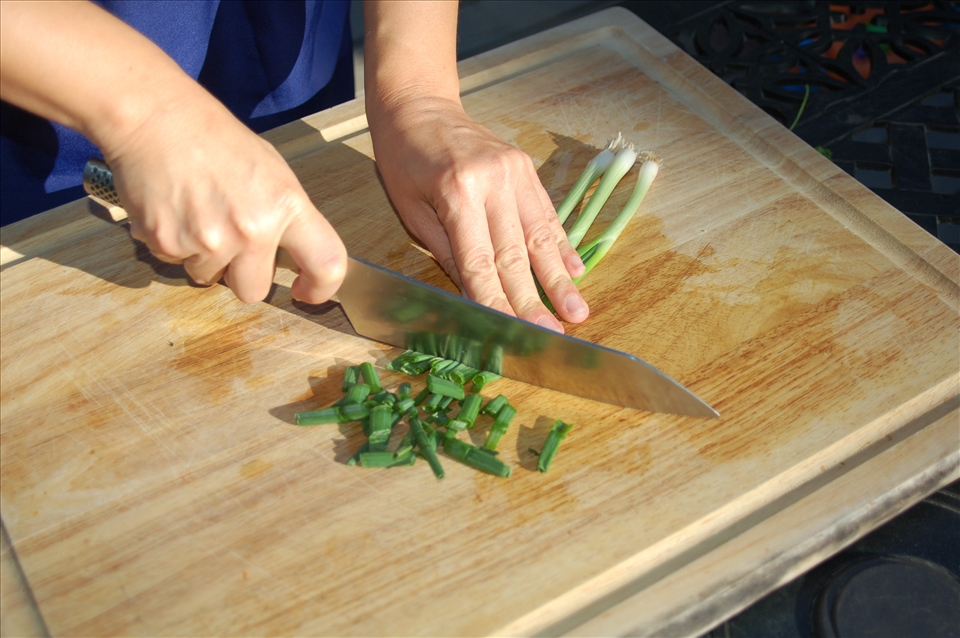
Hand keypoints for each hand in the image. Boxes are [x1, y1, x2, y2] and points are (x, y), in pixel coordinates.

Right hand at [0, 1, 345, 304]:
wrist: (153, 117)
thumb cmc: (213, 138)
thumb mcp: (270, 170)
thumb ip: (286, 215)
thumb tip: (297, 253)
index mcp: (286, 205)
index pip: (327, 263)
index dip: (321, 287)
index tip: (306, 291)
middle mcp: (252, 228)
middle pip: (254, 291)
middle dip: (242, 275)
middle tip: (229, 242)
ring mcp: (209, 240)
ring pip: (208, 277)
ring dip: (203, 256)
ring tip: (196, 212)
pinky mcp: (167, 243)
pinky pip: (175, 263)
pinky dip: (174, 244)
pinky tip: (174, 209)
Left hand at [368, 96, 588, 331]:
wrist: (418, 104)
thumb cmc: (404, 160)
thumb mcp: (413, 211)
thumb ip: (449, 253)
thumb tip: (477, 299)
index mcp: (457, 193)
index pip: (481, 262)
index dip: (498, 301)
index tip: (514, 333)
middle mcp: (493, 181)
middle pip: (516, 254)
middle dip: (534, 299)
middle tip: (553, 334)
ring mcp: (515, 171)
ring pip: (540, 236)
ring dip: (559, 278)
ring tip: (576, 311)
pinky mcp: (526, 167)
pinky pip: (546, 213)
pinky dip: (561, 244)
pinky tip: (574, 271)